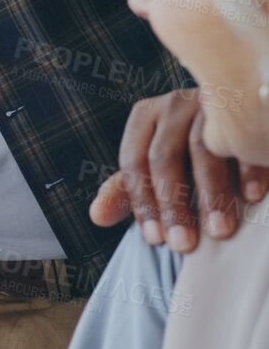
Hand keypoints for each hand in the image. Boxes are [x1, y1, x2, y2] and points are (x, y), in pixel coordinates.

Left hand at [91, 87, 268, 251]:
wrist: (233, 118)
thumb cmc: (186, 151)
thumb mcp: (153, 165)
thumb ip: (125, 190)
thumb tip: (96, 217)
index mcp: (144, 117)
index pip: (134, 162)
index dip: (142, 203)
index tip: (155, 240)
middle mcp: (173, 105)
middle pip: (164, 158)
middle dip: (173, 206)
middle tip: (184, 245)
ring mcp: (209, 103)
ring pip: (202, 150)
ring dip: (211, 194)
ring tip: (219, 232)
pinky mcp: (241, 109)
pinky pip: (242, 140)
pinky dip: (247, 169)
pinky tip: (251, 197)